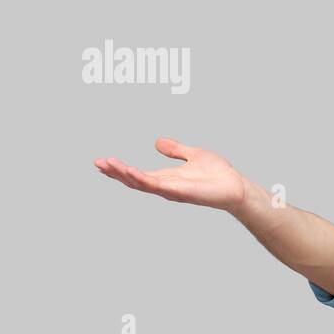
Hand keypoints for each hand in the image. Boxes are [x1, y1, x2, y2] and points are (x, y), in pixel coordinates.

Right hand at [94, 138, 246, 211]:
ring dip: (123, 174)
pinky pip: (157, 186)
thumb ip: (176, 149)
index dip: (119, 169)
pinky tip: (130, 171)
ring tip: (106, 164)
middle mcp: (165, 186)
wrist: (236, 186)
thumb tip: (157, 141)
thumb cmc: (218, 174)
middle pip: (133, 181)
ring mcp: (171, 190)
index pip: (137, 174)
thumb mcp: (193, 154)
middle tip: (97, 163)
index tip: (101, 161)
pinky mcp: (180, 192)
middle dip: (115, 172)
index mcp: (166, 177)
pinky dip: (142, 179)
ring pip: (141, 184)